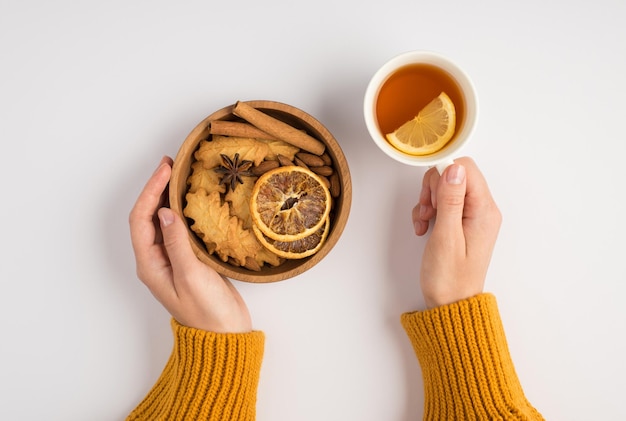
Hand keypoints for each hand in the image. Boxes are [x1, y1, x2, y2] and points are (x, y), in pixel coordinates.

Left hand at [129, 156, 251, 332]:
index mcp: (150, 264)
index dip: (150, 191)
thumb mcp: (191, 275)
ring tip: (179, 176)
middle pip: (148, 217)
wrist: (224, 333)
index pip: (141, 219)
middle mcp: (156, 259)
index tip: (165, 169)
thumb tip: (166, 212)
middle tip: (170, 164)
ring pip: (163, 221)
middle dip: (156, 189)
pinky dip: (183, 211)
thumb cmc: (207, 310)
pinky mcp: (188, 261)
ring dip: (168, 198)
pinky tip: (194, 201)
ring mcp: (172, 260)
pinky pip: (179, 229)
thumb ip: (178, 243)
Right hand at [412, 157, 500, 307]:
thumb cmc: (450, 278)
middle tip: (428, 211)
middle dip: (433, 188)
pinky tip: (424, 228)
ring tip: (425, 221)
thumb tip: (453, 168)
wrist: (450, 303)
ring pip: (445, 188)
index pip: (465, 169)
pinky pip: (442, 203)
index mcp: (484, 210)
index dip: (442, 176)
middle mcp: (482, 210)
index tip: (431, 197)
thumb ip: (450, 200)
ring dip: (428, 201)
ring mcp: (472, 216)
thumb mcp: (447, 236)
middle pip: (455, 175)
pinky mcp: (460, 223)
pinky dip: (428, 211)